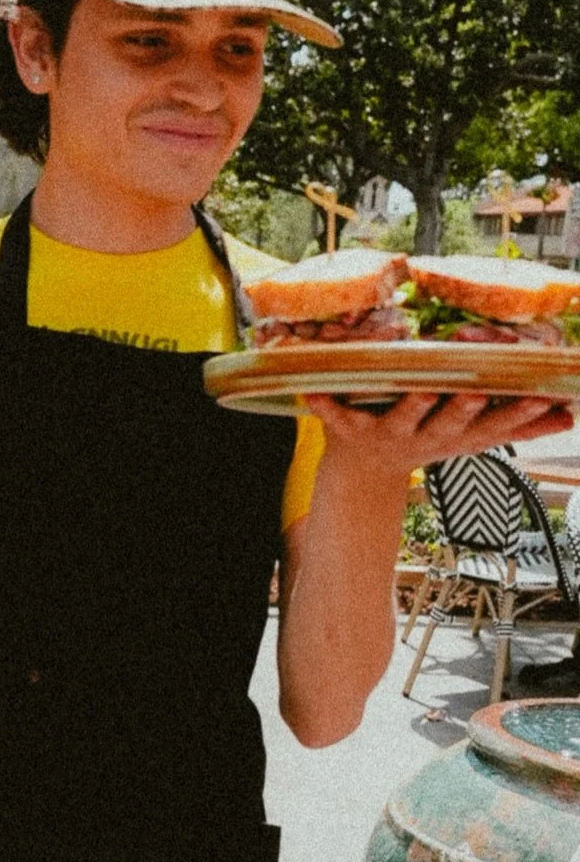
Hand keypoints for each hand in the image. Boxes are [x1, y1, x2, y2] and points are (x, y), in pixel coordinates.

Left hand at [302, 391, 573, 479]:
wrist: (361, 476)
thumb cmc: (425, 439)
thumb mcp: (471, 439)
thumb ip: (517, 427)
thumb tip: (571, 414)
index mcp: (454, 438)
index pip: (492, 429)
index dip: (518, 417)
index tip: (542, 399)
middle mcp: (422, 437)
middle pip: (448, 425)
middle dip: (465, 409)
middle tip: (480, 392)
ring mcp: (384, 434)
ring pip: (400, 418)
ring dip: (410, 404)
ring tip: (422, 385)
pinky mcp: (347, 429)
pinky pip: (333, 415)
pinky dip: (322, 405)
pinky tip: (309, 390)